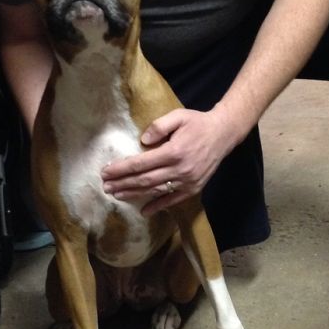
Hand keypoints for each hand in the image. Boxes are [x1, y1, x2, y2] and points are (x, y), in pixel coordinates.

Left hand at [101, 107, 234, 214]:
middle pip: (144, 180)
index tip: (106, 171)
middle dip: (122, 183)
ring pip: (155, 191)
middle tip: (105, 186)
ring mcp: (187, 181)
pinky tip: (143, 211)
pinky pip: (172, 200)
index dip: (121, 169)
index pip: (140, 163)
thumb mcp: (178, 116)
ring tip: (116, 195)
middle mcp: (180, 169)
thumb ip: (159, 126)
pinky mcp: (194, 188)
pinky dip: (157, 206)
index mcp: (173, 151)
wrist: (223, 133)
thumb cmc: (197, 123)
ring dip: (134, 194)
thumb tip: (142, 141)